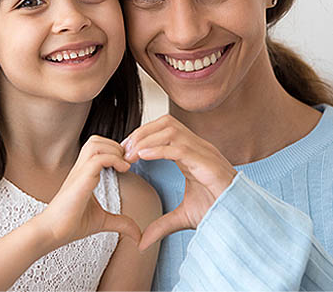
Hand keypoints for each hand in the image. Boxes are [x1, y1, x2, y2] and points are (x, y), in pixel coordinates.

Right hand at [34, 135, 140, 253]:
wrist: (51, 233)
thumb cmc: (71, 224)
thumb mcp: (102, 221)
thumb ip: (120, 222)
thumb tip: (138, 235)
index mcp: (84, 172)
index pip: (98, 146)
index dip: (115, 149)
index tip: (128, 163)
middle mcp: (81, 168)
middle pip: (96, 140)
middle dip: (116, 145)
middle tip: (127, 162)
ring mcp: (79, 172)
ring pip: (96, 144)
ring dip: (114, 150)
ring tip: (125, 164)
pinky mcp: (80, 179)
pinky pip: (98, 158)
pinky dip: (113, 159)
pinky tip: (123, 170)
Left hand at [121, 115, 236, 250]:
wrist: (241, 221)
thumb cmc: (218, 212)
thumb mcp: (183, 217)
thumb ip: (162, 224)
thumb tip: (141, 242)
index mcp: (192, 153)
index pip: (164, 129)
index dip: (143, 135)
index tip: (125, 151)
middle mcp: (198, 147)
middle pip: (165, 123)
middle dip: (142, 132)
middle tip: (124, 150)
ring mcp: (205, 153)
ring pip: (171, 131)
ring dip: (147, 139)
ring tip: (130, 154)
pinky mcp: (208, 164)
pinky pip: (180, 149)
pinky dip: (159, 150)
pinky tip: (143, 156)